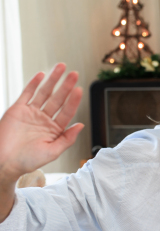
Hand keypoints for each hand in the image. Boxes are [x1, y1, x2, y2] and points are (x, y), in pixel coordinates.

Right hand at [0, 64, 82, 183]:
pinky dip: (33, 84)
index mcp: (55, 129)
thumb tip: (81, 125)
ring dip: (53, 80)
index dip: (73, 100)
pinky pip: (27, 94)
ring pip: (44, 93)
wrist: (5, 162)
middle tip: (74, 74)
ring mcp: (31, 113)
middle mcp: (44, 119)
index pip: (67, 111)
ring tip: (61, 67)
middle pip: (58, 99)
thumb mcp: (53, 152)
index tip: (79, 90)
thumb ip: (67, 139)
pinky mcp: (17, 110)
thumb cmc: (28, 161)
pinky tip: (42, 75)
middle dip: (66, 86)